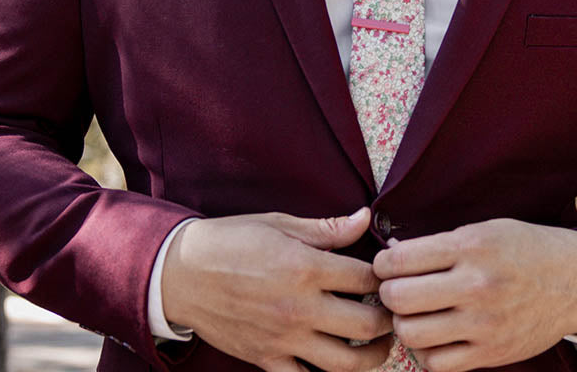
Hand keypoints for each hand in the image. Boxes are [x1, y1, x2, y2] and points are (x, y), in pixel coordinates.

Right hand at [162, 206, 392, 371]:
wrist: (182, 273)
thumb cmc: (233, 240)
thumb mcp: (281, 223)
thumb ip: (328, 229)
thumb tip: (365, 219)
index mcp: (306, 267)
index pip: (366, 278)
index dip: (385, 276)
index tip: (389, 274)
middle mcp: (300, 307)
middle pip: (366, 325)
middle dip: (389, 319)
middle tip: (394, 311)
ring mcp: (284, 338)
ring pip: (345, 363)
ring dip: (372, 356)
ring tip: (378, 344)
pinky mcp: (267, 360)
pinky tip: (337, 361)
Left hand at [373, 219, 576, 371]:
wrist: (574, 280)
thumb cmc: (523, 249)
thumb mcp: (483, 230)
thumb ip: (439, 245)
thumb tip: (392, 256)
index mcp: (470, 246)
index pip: (400, 260)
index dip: (382, 264)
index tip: (386, 266)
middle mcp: (475, 285)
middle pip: (399, 298)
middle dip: (388, 294)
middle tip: (395, 290)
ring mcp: (483, 324)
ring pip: (411, 334)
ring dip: (403, 324)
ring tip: (413, 315)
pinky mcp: (491, 354)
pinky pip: (437, 364)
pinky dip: (425, 353)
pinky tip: (432, 337)